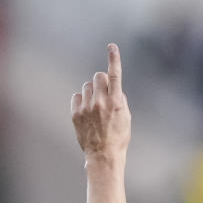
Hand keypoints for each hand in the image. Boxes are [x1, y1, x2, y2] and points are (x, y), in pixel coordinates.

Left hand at [71, 43, 130, 159]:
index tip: (112, 47)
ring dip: (92, 92)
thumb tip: (114, 88)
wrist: (103, 155)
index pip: (115, 75)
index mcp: (116, 102)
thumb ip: (121, 99)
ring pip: (86, 86)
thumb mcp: (126, 118)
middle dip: (102, 81)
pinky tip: (87, 112)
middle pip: (98, 76)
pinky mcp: (76, 113)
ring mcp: (87, 108)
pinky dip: (82, 101)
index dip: (114, 59)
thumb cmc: (118, 137)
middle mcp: (100, 102)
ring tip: (96, 107)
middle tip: (104, 93)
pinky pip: (77, 96)